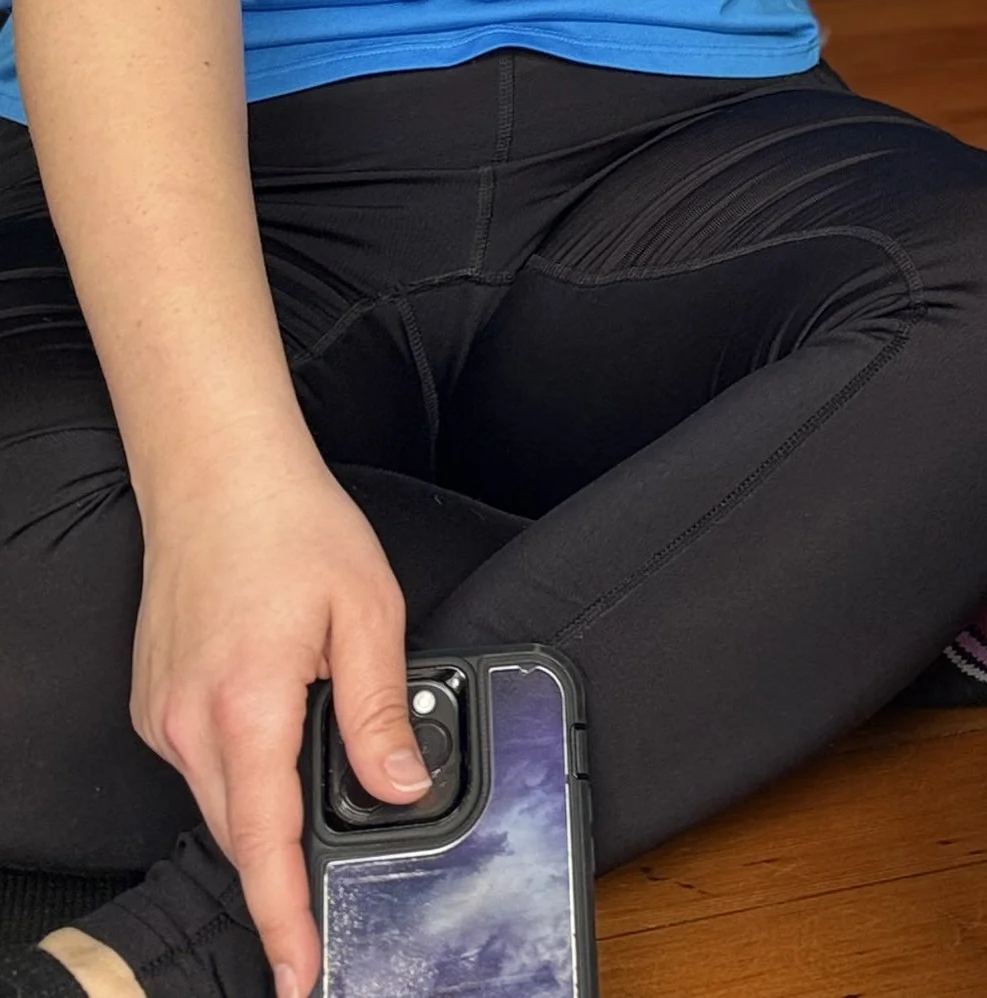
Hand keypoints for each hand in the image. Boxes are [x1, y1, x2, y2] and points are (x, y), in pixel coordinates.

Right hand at [132, 455, 425, 997]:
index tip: (301, 972)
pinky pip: (204, 764)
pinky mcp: (156, 702)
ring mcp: (164, 715)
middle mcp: (190, 723)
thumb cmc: (292, 526)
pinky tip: (279, 735)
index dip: (284, 917)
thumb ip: (379, 709)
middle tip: (328, 905)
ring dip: (266, 812)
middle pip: (241, 834)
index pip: (265, 844)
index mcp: (247, 706)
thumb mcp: (365, 611)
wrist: (216, 470)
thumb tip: (399, 787)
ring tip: (319, 795)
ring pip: (221, 800)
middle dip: (281, 875)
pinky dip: (243, 771)